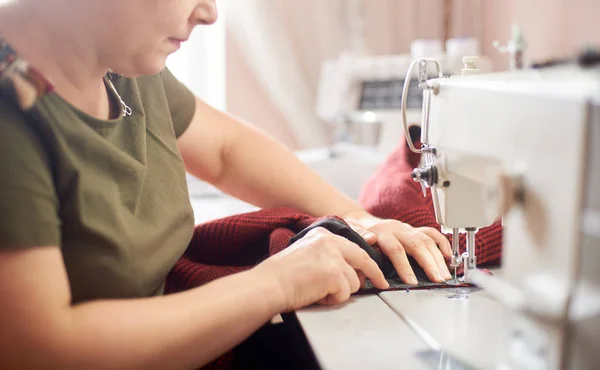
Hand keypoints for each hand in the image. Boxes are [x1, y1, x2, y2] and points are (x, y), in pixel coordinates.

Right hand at [253, 227, 388, 311]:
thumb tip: (355, 271)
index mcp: (323, 234)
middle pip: (363, 258)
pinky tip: (317, 294)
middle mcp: (330, 241)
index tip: (376, 269)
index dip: (367, 259)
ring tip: (319, 290)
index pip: (354, 245)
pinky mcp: (335, 273)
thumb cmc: (283, 275)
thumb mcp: (308, 254)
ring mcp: (334, 256)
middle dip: (375, 273)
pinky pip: (345, 293)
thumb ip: (330, 256)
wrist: (270, 284)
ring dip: (340, 292)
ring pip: (354, 281)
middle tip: (382, 284)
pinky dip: (333, 299)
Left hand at [344, 211, 452, 283]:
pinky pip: (431, 234)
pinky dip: (442, 244)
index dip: (404, 266)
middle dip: (430, 263)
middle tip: (438, 279)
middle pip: (417, 244)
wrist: (362, 220)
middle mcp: (398, 228)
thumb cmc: (357, 231)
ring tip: (445, 275)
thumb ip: (360, 237)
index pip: (396, 249)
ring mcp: (408, 228)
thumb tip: (370, 239)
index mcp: (382, 232)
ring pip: (427, 240)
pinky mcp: (414, 230)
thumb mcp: (352, 233)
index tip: (412, 282)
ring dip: (438, 258)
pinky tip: (448, 256)